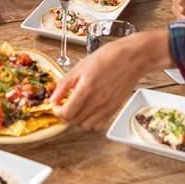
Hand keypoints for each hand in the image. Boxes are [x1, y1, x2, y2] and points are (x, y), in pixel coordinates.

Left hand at [51, 31, 172, 130]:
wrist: (131, 58)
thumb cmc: (107, 57)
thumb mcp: (80, 67)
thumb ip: (64, 85)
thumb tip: (53, 99)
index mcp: (86, 88)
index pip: (67, 113)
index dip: (57, 112)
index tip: (55, 106)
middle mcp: (97, 101)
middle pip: (74, 121)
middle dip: (65, 115)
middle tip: (63, 106)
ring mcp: (107, 107)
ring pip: (86, 126)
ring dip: (77, 120)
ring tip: (76, 108)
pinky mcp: (114, 109)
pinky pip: (99, 125)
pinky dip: (91, 122)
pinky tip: (88, 110)